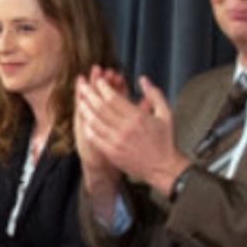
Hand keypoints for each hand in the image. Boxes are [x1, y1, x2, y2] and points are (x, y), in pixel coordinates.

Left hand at [77, 74, 189, 196]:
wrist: (163, 168)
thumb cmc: (165, 140)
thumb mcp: (166, 114)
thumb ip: (154, 94)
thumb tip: (143, 78)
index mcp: (138, 117)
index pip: (113, 98)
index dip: (103, 88)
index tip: (98, 81)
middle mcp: (125, 129)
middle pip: (100, 108)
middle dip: (90, 95)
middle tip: (83, 86)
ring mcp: (116, 142)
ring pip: (95, 122)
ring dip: (86, 110)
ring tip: (80, 101)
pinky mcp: (112, 153)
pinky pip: (95, 138)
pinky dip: (89, 128)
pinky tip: (85, 121)